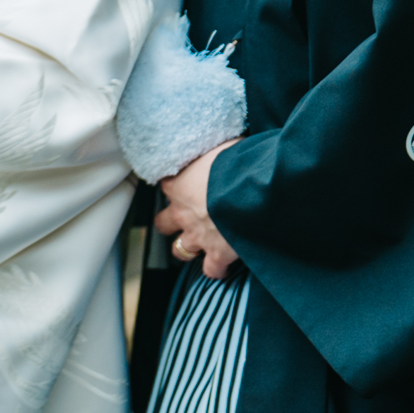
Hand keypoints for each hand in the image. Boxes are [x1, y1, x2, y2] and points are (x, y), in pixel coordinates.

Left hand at [157, 141, 241, 280]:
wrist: (250, 190)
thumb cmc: (236, 163)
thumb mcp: (221, 146)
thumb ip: (215, 151)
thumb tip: (223, 142)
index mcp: (178, 183)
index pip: (165, 185)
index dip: (174, 187)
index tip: (182, 186)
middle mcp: (182, 212)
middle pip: (163, 223)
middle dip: (171, 223)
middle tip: (185, 220)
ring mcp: (197, 236)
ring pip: (180, 250)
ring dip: (188, 248)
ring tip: (200, 245)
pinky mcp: (217, 254)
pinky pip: (211, 269)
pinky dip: (216, 269)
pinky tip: (224, 265)